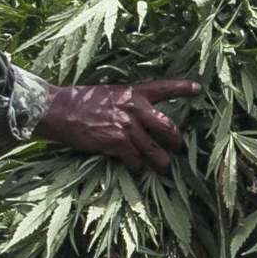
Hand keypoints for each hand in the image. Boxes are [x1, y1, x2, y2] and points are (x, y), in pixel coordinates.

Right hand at [38, 77, 200, 169]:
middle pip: (168, 127)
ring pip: (155, 150)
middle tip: (177, 148)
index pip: (164, 88)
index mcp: (133, 93)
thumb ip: (127, 104)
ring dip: (161, 162)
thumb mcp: (108, 94)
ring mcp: (128, 126)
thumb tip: (139, 119)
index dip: (183, 88)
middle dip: (175, 140)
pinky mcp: (117, 142)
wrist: (57, 110)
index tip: (198, 88)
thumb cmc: (79, 102)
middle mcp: (135, 108)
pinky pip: (136, 160)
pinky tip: (135, 169)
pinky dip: (136, 167)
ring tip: (162, 168)